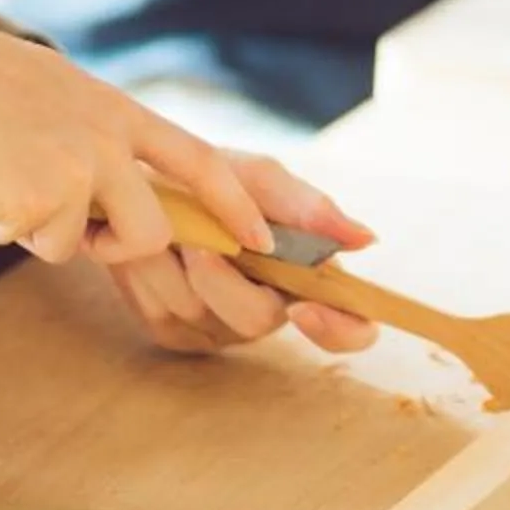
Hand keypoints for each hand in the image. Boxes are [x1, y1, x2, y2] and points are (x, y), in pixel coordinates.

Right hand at [0, 5, 273, 265]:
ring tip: (12, 189)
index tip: (264, 240)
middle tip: (77, 228)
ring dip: (57, 236)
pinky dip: (8, 227)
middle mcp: (108, 137)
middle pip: (155, 228)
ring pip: (95, 243)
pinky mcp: (40, 196)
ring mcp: (77, 166)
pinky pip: (39, 244)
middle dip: (123, 248)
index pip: (199, 160)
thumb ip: (96, 140)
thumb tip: (118, 202)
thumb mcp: (56, 98)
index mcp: (117, 111)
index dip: (238, 205)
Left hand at [105, 153, 381, 353]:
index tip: (304, 306)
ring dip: (177, 264)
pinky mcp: (173, 331)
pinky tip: (147, 245)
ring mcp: (218, 327)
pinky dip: (149, 274)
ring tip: (165, 223)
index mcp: (306, 277)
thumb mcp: (261, 180)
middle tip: (198, 244)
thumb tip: (366, 239)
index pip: (352, 331)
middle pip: (258, 322)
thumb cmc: (213, 177)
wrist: (142, 180)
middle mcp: (268, 311)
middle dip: (223, 280)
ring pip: (203, 316)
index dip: (339, 330)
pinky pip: (164, 315)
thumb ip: (308, 208)